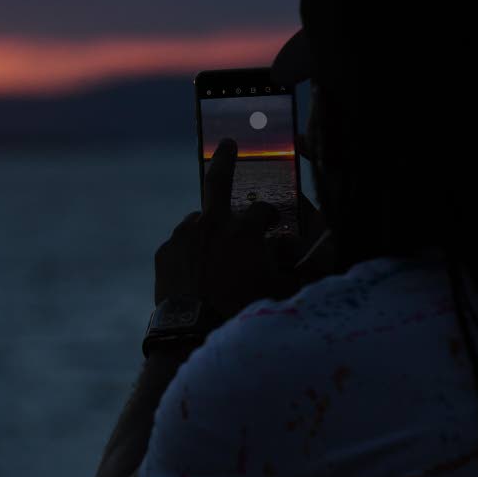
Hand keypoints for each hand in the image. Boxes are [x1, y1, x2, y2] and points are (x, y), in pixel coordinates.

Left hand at [153, 139, 301, 321]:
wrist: (191, 333)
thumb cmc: (242, 312)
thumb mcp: (280, 290)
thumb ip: (299, 265)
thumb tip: (313, 249)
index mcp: (244, 229)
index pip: (264, 210)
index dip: (272, 217)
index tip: (273, 224)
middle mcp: (211, 224)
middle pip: (218, 179)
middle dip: (226, 157)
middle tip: (228, 143)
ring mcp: (183, 235)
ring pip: (198, 221)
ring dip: (209, 229)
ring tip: (215, 251)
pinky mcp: (164, 251)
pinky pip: (182, 245)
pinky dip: (190, 252)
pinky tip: (196, 272)